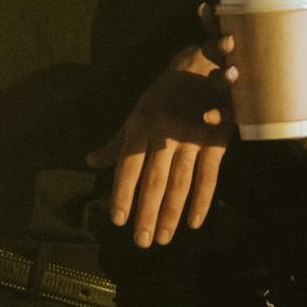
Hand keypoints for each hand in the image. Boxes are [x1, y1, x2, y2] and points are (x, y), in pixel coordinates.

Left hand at [89, 51, 231, 247]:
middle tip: (141, 241)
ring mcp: (193, 138)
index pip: (129, 165)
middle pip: (155, 179)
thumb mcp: (137, 112)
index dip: (123, 193)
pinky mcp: (216, 141)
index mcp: (143, 124)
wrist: (202, 65)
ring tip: (162, 238)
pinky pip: (209, 176)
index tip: (118, 221)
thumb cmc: (165, 92)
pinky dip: (202, 200)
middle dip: (147, 212)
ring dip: (171, 213)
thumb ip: (117, 142)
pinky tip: (194, 223)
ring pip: (180, 182)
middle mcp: (166, 133)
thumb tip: (91, 161)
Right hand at [200, 3, 306, 149]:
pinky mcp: (237, 113)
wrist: (301, 114)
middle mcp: (231, 66)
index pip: (219, 29)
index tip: (208, 8)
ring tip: (231, 74)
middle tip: (230, 42)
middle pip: (212, 51)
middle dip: (216, 45)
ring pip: (215, 81)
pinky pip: (221, 114)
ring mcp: (232, 91)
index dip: (210, 19)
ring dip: (218, 77)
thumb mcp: (306, 59)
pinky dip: (215, 114)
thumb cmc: (298, 77)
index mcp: (242, 47)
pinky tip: (209, 115)